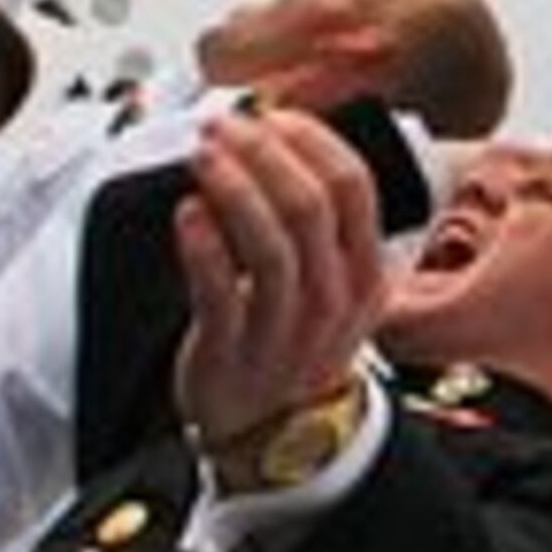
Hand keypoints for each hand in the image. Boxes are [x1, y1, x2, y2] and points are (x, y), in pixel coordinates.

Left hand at [171, 109, 388, 449]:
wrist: (275, 435)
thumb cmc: (294, 342)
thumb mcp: (334, 285)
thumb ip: (320, 224)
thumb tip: (278, 142)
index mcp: (364, 273)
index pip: (354, 187)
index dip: (313, 141)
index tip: (275, 116)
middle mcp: (333, 300)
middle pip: (310, 206)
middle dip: (263, 152)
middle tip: (225, 126)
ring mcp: (286, 330)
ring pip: (270, 244)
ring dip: (233, 187)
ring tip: (204, 156)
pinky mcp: (232, 354)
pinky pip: (220, 294)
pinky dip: (203, 246)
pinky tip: (186, 213)